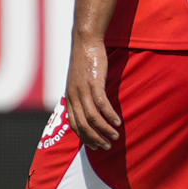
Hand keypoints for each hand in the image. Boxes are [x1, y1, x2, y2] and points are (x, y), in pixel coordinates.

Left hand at [64, 35, 118, 149]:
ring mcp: (83, 90)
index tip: (97, 146)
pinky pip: (101, 103)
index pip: (75, 125)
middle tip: (107, 146)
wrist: (85, 42)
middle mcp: (74, 96)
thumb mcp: (79, 81)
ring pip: (92, 117)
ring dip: (104, 130)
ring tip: (115, 136)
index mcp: (70, 98)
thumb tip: (91, 106)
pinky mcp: (93, 83)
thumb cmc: (85, 61)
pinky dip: (109, 115)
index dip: (85, 138)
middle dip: (95, 138)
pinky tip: (118, 121)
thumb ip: (83, 94)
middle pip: (83, 125)